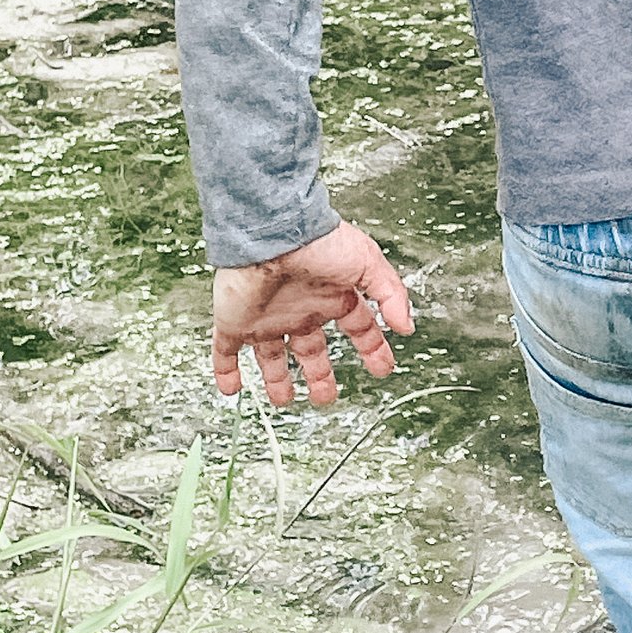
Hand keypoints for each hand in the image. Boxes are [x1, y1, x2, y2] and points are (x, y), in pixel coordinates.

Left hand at [212, 222, 414, 408]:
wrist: (274, 232)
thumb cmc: (319, 241)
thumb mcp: (369, 264)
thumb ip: (391, 295)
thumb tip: (405, 327)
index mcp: (332, 296)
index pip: (357, 328)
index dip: (371, 349)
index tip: (381, 367)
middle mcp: (300, 310)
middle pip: (311, 350)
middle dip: (319, 374)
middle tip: (325, 396)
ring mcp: (267, 317)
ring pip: (272, 356)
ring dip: (277, 380)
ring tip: (283, 400)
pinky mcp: (236, 321)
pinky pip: (226, 351)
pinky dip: (227, 372)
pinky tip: (231, 388)